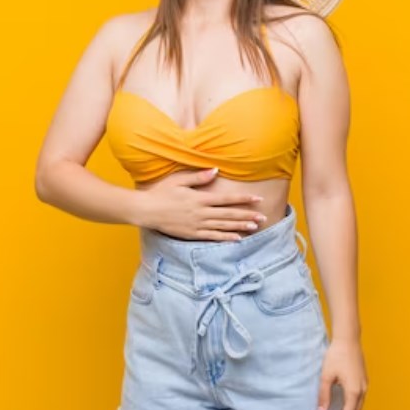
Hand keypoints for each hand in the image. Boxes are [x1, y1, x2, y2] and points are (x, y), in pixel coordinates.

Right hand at [138, 167, 266, 240]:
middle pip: (229, 214)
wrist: (146, 210)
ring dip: (240, 227)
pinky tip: (237, 239)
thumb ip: (198, 176)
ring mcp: (197, 225)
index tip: (258, 199)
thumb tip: (215, 170)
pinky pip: (212, 237)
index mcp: (199, 198)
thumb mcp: (179, 180)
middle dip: (247, 215)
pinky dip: (225, 238)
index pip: (226, 199)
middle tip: (263, 217)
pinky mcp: (192, 234)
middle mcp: (201, 213)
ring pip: (223, 226)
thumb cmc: (161, 192)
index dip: (243, 199)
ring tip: (255, 227)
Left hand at [317, 337, 367, 409]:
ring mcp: (365, 386)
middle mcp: (362, 390)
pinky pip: (359, 400)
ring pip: (358, 409)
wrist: (348, 339)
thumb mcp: (326, 376)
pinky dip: (351, 409)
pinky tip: (341, 408)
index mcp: (354, 391)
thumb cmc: (336, 355)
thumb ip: (324, 397)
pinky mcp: (363, 381)